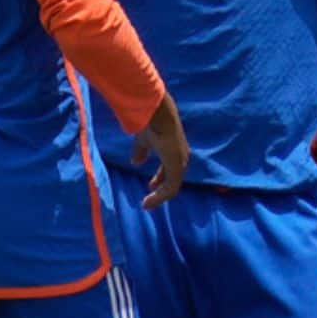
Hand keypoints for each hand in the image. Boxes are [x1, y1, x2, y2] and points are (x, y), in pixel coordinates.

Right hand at [130, 93, 188, 208]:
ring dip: (159, 197)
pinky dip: (159, 197)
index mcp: (174, 149)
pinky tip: (148, 201)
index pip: (170, 168)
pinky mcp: (177, 168)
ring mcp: (180, 163)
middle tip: (150, 196)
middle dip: (161, 189)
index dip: (160, 177)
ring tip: (147, 203)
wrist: (158, 115)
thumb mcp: (143, 140)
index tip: (151, 185)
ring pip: (172, 187)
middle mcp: (181, 157)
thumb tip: (135, 162)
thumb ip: (140, 151)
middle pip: (173, 178)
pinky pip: (170, 189)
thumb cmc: (151, 123)